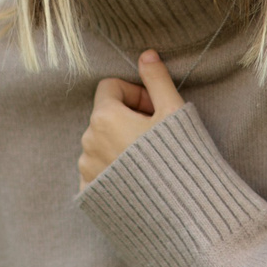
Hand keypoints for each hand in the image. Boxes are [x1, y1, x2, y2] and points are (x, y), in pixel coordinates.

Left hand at [79, 49, 183, 187]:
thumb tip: (146, 54)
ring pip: (101, 143)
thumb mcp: (174, 112)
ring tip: (150, 161)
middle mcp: (87, 142)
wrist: (180, 213)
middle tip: (157, 136)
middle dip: (128, 119)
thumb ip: (157, 80)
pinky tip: (139, 181)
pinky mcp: (90, 194)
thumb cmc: (180, 159)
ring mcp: (86, 170)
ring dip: (120, 145)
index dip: (135, 93)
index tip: (155, 111)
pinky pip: (98, 171)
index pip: (110, 87)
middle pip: (105, 116)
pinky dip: (114, 170)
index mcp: (104, 118)